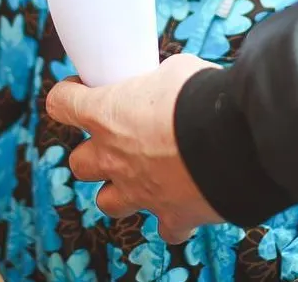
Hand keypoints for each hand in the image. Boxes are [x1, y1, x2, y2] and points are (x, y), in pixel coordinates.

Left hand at [45, 55, 224, 243]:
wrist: (236, 141)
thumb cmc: (201, 96)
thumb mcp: (175, 70)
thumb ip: (159, 80)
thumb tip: (167, 83)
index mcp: (105, 115)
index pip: (60, 104)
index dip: (68, 97)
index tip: (83, 91)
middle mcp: (113, 158)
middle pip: (79, 163)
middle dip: (94, 152)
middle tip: (117, 140)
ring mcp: (138, 191)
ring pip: (107, 202)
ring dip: (119, 191)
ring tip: (142, 177)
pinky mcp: (171, 216)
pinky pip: (165, 228)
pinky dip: (173, 219)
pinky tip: (185, 203)